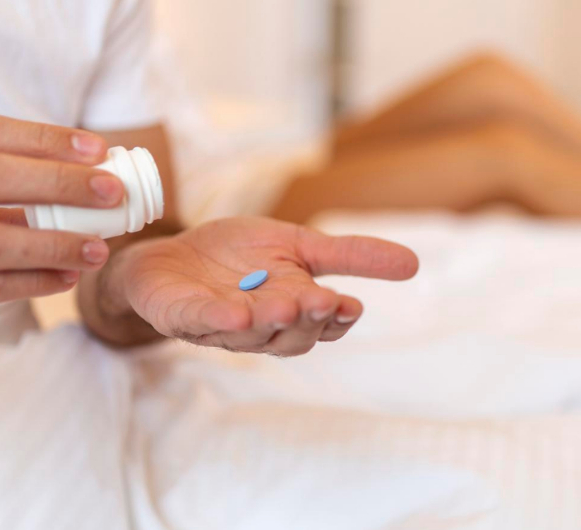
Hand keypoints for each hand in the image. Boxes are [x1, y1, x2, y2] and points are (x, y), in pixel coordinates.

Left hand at [106, 217, 418, 355]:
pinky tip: (234, 313)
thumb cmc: (235, 255)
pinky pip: (201, 322)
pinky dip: (218, 320)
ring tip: (288, 306)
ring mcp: (218, 326)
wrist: (166, 255)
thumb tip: (414, 263)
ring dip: (269, 323)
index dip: (334, 319)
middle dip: (307, 320)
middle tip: (323, 302)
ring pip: (250, 334)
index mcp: (291, 309)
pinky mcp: (180, 316)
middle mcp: (259, 326)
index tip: (350, 307)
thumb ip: (349, 255)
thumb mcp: (298, 244)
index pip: (321, 324)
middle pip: (291, 336)